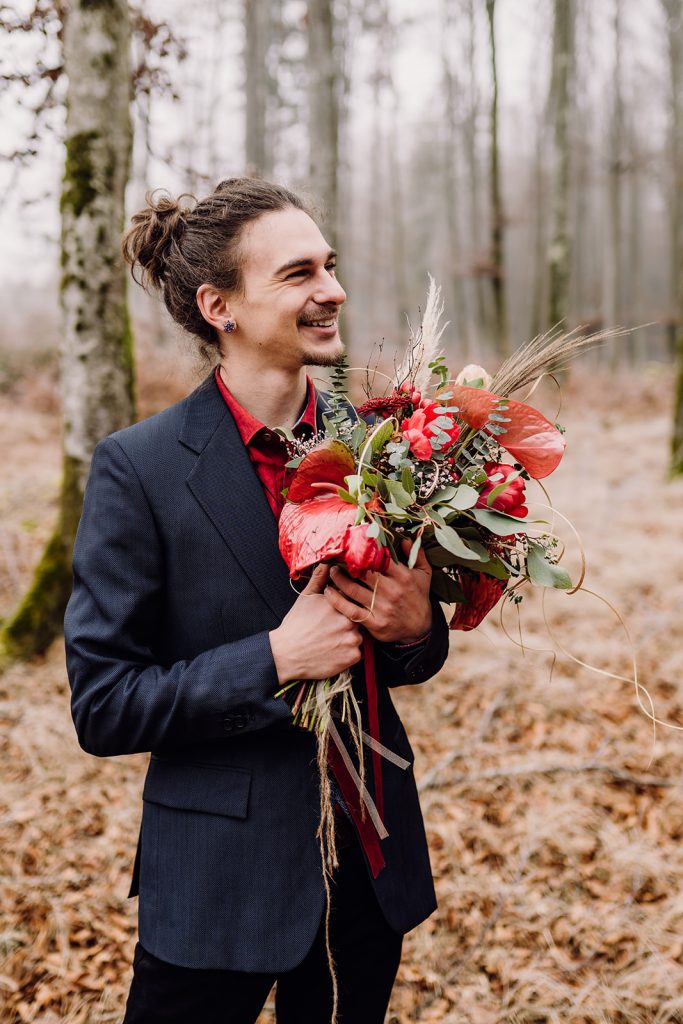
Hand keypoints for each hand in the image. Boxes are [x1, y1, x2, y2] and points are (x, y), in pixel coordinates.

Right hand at [269, 564, 363, 683]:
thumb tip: (327, 562)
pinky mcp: (353, 656)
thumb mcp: (305, 598)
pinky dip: (348, 652)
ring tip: (332, 640)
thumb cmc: (296, 625)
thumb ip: (319, 579)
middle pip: (358, 617)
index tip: (337, 610)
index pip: (352, 598)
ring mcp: (352, 639)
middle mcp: (349, 620)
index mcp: (339, 603)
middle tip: (332, 627)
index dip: (346, 603)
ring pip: (358, 635)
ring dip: (349, 637)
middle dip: (348, 621)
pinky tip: (334, 651)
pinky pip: (357, 652)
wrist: (287, 654)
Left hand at [324, 539, 432, 644]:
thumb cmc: (419, 597)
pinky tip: (328, 592)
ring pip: (353, 590)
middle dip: (347, 563)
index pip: (380, 558)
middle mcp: (392, 591)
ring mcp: (382, 608)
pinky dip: (337, 601)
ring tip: (331, 572)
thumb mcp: (424, 574)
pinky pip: (350, 610)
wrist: (420, 628)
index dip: (365, 550)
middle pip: (363, 573)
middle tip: (337, 557)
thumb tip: (404, 538)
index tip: (353, 545)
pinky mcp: (374, 623)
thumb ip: (416, 554)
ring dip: (338, 579)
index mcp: (403, 576)